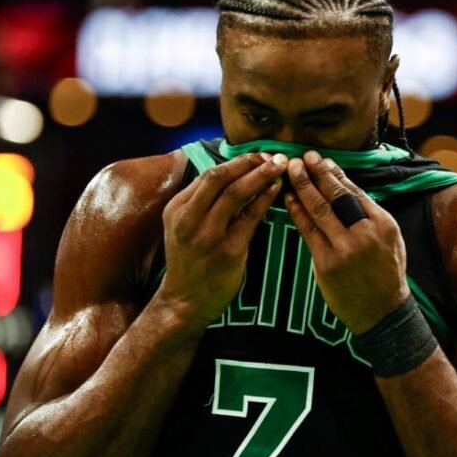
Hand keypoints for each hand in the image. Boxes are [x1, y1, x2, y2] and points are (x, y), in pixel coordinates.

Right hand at [159, 152, 287, 328]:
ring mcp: (208, 236)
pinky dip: (265, 199)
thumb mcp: (181, 226)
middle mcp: (189, 219)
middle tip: (272, 155)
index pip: (208, 174)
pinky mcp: (228, 251)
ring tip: (280, 166)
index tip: (256, 156)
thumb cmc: (188, 261)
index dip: (236, 162)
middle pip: (221, 178)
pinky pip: (250, 218)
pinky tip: (277, 190)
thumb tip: (229, 173)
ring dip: (261, 175)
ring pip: (237, 194)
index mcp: (177, 209)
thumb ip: (199, 202)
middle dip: (249, 162)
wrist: (185, 300)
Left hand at [284, 151, 409, 334]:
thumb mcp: (391, 239)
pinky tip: (288, 199)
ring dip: (304, 187)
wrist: (383, 312)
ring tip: (292, 169)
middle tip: (303, 156)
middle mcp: (366, 233)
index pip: (355, 191)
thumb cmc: (386, 273)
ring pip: (320, 210)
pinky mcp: (328, 264)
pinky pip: (308, 232)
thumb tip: (346, 187)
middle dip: (317, 173)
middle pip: (336, 196)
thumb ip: (371, 215)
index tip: (321, 159)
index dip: (335, 173)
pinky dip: (297, 213)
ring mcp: (346, 249)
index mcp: (384, 224)